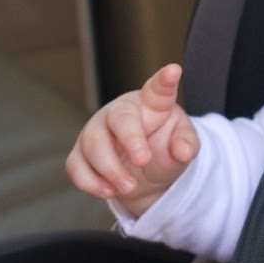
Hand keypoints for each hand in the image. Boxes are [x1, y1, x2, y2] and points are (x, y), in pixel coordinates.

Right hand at [66, 64, 199, 215]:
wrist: (145, 174)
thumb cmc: (164, 148)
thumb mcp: (182, 147)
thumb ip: (187, 145)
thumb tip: (183, 152)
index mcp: (151, 104)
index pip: (158, 89)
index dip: (165, 80)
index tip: (174, 71)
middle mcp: (120, 113)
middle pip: (119, 119)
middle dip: (130, 140)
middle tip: (144, 161)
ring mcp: (97, 131)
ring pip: (93, 144)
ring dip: (111, 170)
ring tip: (130, 187)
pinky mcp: (81, 154)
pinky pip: (76, 166)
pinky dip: (90, 182)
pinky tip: (108, 191)